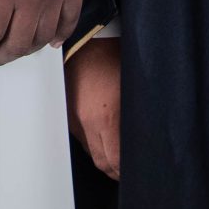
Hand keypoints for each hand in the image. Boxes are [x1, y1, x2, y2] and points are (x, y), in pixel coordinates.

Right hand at [66, 37, 121, 178]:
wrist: (87, 36)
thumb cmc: (114, 56)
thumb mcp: (132, 89)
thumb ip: (135, 119)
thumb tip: (142, 141)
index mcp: (105, 117)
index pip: (115, 160)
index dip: (126, 171)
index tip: (135, 172)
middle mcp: (85, 122)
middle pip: (101, 161)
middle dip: (115, 170)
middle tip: (128, 169)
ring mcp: (73, 117)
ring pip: (89, 150)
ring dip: (103, 156)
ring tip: (117, 155)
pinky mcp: (66, 111)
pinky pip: (80, 136)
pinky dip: (92, 141)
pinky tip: (103, 136)